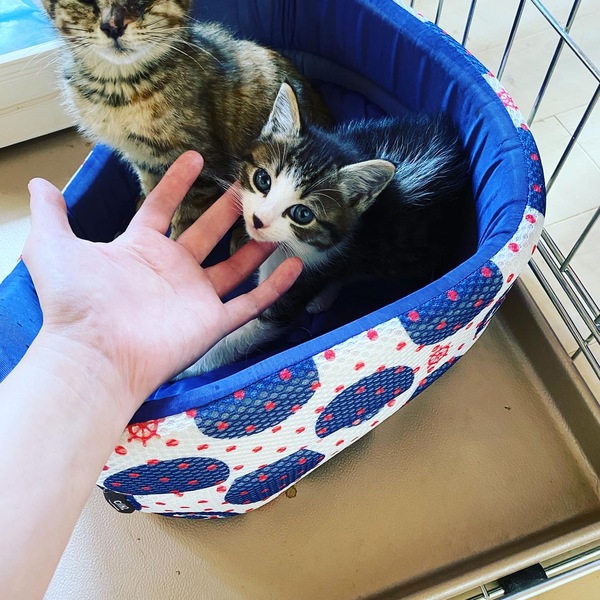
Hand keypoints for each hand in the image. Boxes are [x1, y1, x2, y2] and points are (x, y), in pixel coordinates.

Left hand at [22, 151, 301, 414]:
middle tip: (248, 188)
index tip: (197, 158)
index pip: (162, 208)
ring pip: (235, 266)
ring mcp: (195, 297)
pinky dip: (274, 287)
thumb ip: (51, 215)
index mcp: (139, 250)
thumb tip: (38, 183)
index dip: (177, 183)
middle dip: (227, 210)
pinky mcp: (214, 322)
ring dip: (256, 246)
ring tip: (277, 222)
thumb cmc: (75, 302)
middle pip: (207, 233)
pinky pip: (251, 303)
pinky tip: (295, 266)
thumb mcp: (53, 248)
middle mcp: (171, 271)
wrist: (95, 353)